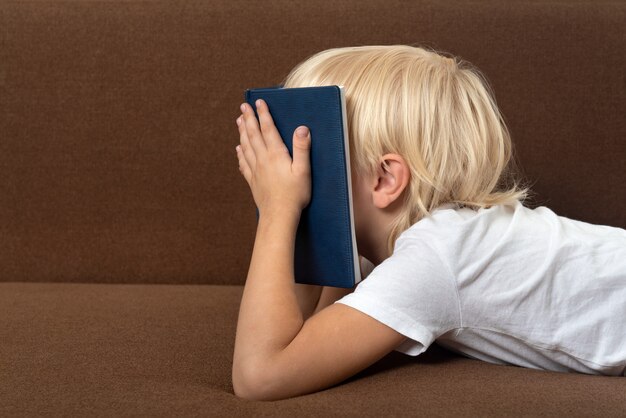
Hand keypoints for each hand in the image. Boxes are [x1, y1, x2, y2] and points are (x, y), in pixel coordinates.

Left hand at [235, 99, 311, 216]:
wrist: (278, 215)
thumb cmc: (294, 194)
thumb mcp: (303, 170)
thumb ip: (302, 148)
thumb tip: (302, 128)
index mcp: (276, 154)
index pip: (268, 129)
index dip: (263, 114)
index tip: (259, 102)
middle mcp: (263, 159)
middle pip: (253, 134)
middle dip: (249, 118)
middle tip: (243, 106)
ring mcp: (255, 170)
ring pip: (246, 146)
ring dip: (242, 132)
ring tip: (239, 120)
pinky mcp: (253, 180)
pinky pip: (243, 163)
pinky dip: (240, 153)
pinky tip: (238, 149)